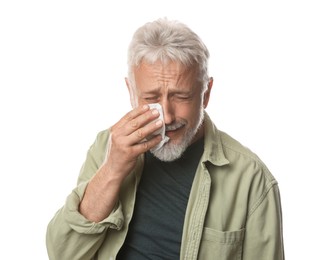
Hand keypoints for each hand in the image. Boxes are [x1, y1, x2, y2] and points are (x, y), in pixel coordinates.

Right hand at [79, 105, 162, 221]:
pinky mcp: (130, 154)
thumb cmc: (118, 152)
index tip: (147, 106)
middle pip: (134, 123)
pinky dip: (153, 141)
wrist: (112, 169)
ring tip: (160, 123)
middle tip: (157, 112)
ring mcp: (123, 145)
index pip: (127, 117)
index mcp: (115, 130)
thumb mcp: (118, 138)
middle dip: (147, 117)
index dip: (138, 111)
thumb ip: (126, 129)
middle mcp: (118, 136)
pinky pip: (144, 146)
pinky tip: (160, 138)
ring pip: (140, 133)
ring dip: (151, 127)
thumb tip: (142, 119)